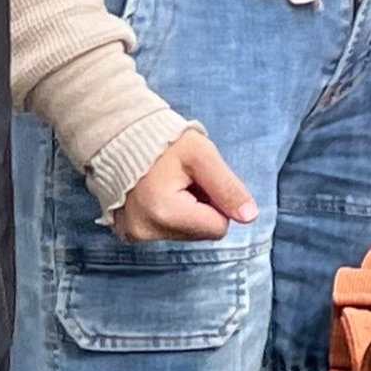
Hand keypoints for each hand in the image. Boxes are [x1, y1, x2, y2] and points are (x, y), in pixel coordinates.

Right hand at [111, 128, 257, 243]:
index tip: (200, 180)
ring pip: (185, 233)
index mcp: (165, 212)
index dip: (217, 202)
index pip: (218, 227)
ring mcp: (133, 235)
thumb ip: (227, 187)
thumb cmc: (165, 142)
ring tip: (169, 183)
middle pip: (201, 233)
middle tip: (184, 179)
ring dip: (185, 210)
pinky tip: (158, 193)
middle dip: (200, 207)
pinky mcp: (127, 234)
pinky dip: (167, 214)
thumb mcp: (202, 155)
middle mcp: (145, 231)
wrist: (120, 136)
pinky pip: (164, 231)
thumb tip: (249, 217)